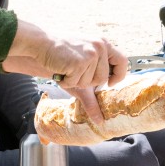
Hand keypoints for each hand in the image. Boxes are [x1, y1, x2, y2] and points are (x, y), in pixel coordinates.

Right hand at [2, 21, 125, 100]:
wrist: (41, 43)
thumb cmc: (62, 55)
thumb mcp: (82, 66)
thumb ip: (94, 89)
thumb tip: (100, 121)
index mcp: (104, 43)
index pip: (123, 61)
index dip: (118, 75)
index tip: (108, 83)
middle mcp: (99, 47)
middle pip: (102, 78)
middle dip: (87, 82)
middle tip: (75, 71)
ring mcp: (90, 54)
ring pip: (89, 82)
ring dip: (75, 81)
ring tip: (66, 67)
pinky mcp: (79, 62)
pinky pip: (76, 83)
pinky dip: (66, 81)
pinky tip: (61, 69)